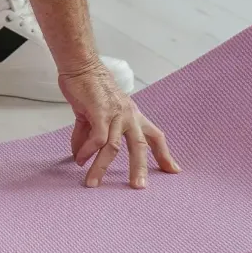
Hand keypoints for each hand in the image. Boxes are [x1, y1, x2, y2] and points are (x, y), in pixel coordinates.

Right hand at [60, 63, 180, 188]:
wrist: (81, 65)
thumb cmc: (89, 86)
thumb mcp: (94, 112)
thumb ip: (90, 134)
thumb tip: (80, 156)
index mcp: (133, 115)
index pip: (155, 136)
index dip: (164, 154)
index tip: (173, 170)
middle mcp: (129, 115)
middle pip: (140, 146)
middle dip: (140, 168)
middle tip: (139, 187)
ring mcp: (116, 114)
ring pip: (113, 148)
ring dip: (101, 167)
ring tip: (92, 184)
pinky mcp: (100, 112)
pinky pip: (96, 139)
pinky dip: (86, 151)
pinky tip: (78, 159)